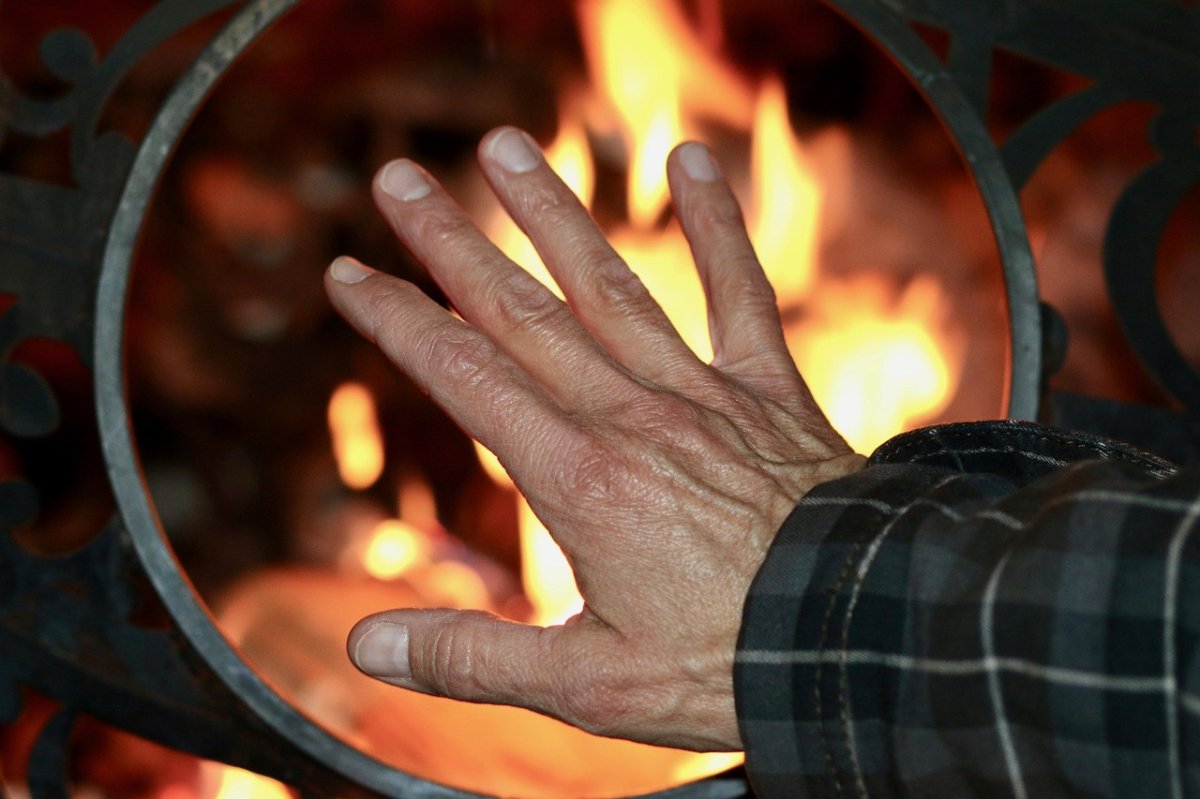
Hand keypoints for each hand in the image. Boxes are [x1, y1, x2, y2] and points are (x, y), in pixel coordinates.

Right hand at [324, 127, 863, 750]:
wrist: (863, 639)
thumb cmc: (730, 663)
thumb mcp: (589, 686)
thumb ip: (473, 661)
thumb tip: (365, 645)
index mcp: (578, 481)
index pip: (465, 379)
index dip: (399, 322)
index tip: (349, 275)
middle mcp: (631, 418)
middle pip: (521, 314)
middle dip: (451, 244)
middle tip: (397, 180)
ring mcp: (702, 394)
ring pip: (610, 286)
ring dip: (552, 215)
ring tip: (504, 149)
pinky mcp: (767, 391)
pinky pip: (740, 291)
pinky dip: (717, 225)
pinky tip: (689, 160)